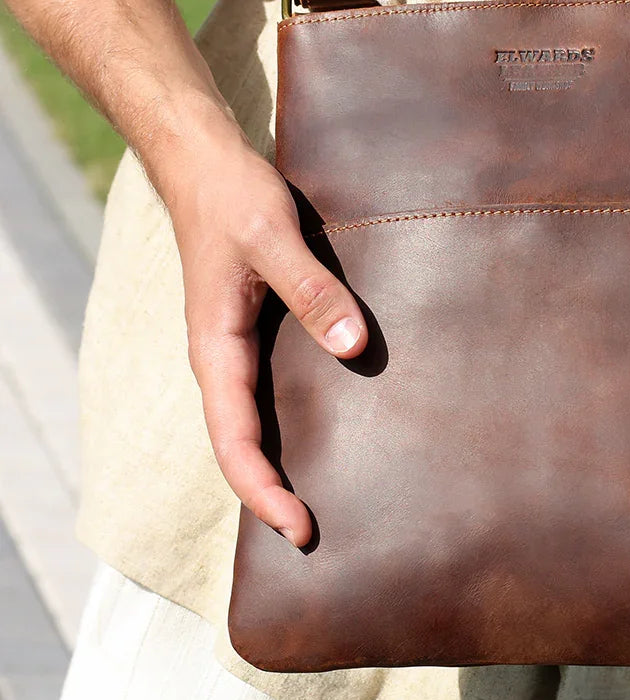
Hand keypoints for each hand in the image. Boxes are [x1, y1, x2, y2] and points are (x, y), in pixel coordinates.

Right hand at [166, 130, 367, 547]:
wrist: (205, 163)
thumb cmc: (233, 197)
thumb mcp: (274, 239)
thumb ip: (313, 291)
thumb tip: (353, 349)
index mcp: (215, 349)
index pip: (234, 441)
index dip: (263, 491)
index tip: (299, 528)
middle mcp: (223, 359)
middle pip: (241, 446)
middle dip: (272, 495)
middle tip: (317, 535)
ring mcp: (239, 348)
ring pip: (254, 424)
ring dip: (282, 465)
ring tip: (326, 500)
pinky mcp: (258, 331)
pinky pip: (270, 392)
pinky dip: (292, 424)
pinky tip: (331, 431)